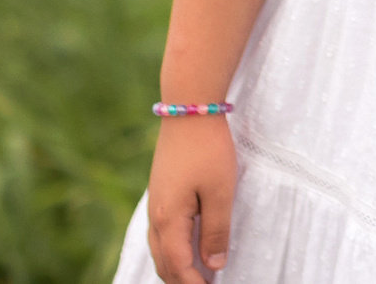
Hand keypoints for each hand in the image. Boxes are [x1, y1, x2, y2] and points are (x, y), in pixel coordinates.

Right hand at [144, 114, 235, 280]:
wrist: (188, 110)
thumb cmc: (208, 150)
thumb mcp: (220, 192)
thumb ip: (216, 232)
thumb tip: (213, 266)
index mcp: (169, 220)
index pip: (179, 267)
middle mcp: (156, 216)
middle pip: (165, 264)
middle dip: (183, 281)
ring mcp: (155, 205)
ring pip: (160, 250)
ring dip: (176, 268)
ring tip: (198, 277)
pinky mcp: (160, 194)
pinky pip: (160, 234)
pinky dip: (171, 251)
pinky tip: (186, 249)